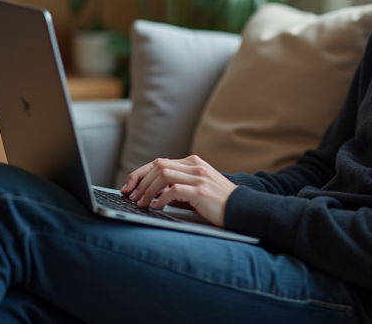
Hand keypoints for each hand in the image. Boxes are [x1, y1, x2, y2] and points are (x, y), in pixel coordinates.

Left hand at [121, 155, 236, 226]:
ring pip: (163, 175)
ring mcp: (199, 177)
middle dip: (140, 182)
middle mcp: (195, 166)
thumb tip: (151, 193)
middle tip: (131, 197)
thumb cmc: (218, 202)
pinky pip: (173, 190)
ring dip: (148, 191)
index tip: (128, 186)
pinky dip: (161, 199)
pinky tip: (157, 208)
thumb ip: (178, 184)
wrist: (243, 209)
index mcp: (193, 162)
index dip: (140, 173)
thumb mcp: (197, 188)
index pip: (159, 162)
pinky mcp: (201, 191)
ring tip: (142, 204)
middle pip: (158, 166)